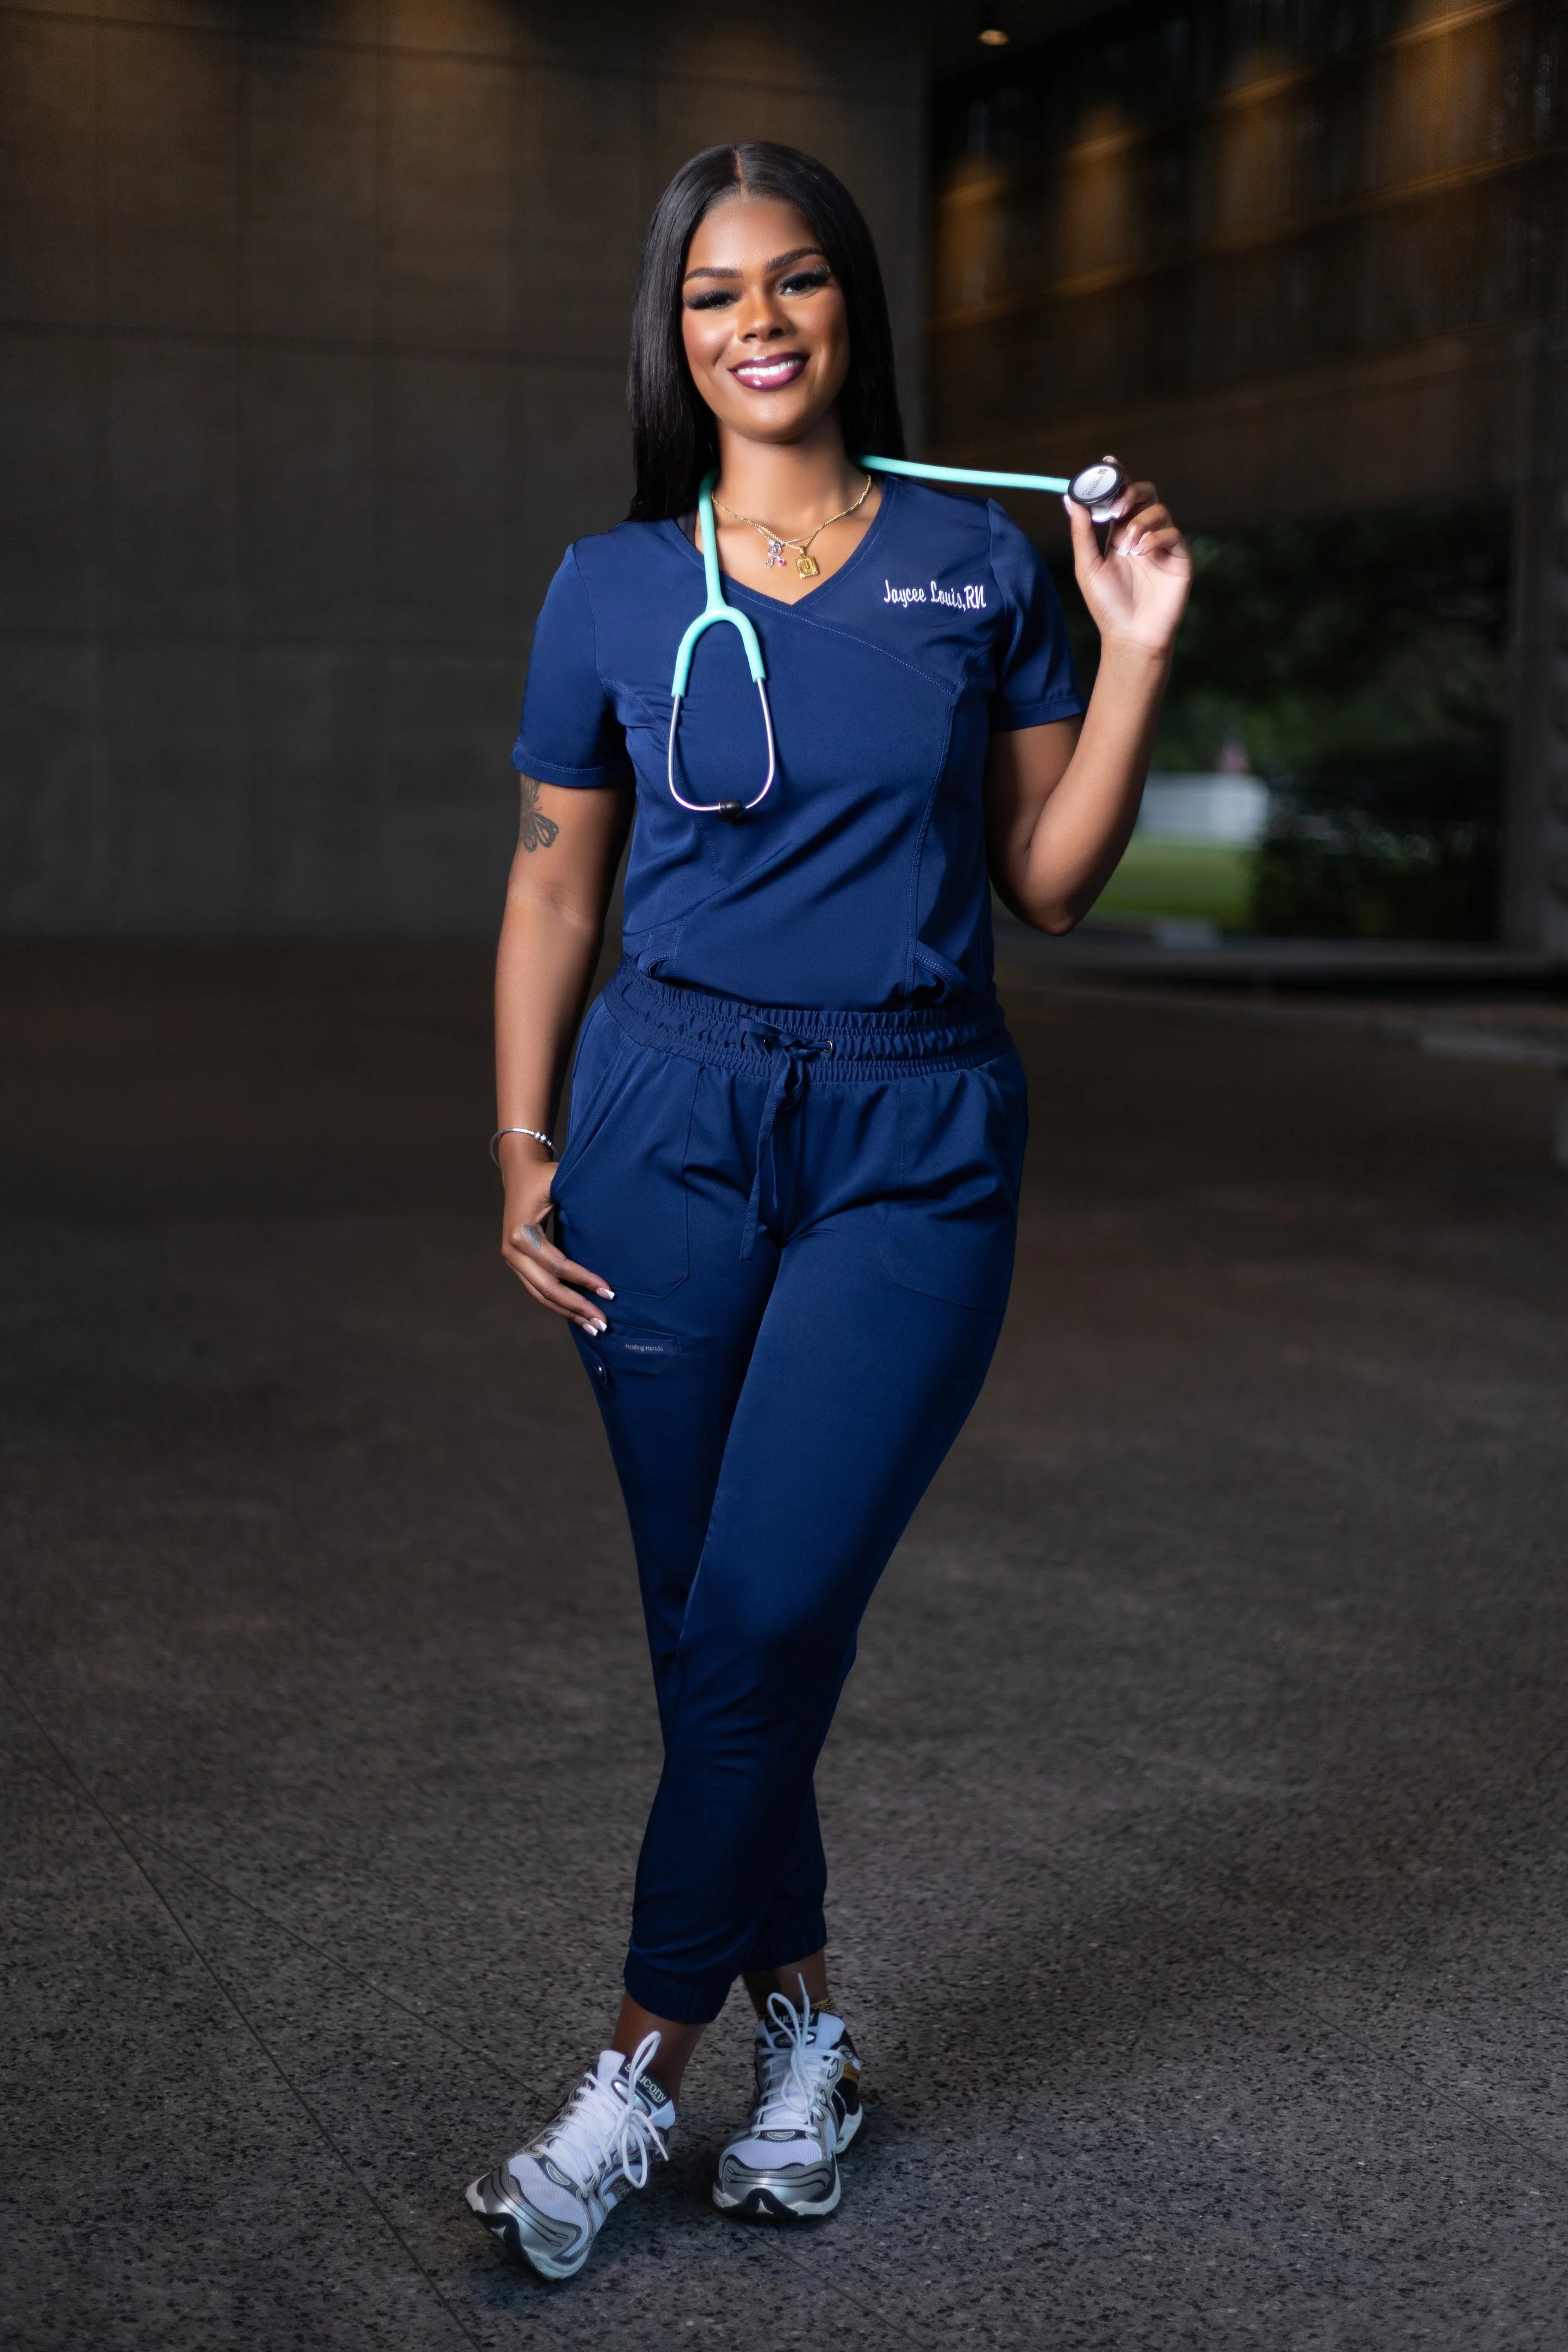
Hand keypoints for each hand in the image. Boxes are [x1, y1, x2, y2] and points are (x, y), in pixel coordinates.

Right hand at [497, 1135, 613, 1334]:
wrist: (518, 1172)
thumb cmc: (544, 1175)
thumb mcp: (560, 1182)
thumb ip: (580, 1200)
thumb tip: (613, 1225)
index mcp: (521, 1233)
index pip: (558, 1265)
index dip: (584, 1280)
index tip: (610, 1292)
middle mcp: (512, 1251)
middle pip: (547, 1288)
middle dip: (577, 1307)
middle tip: (603, 1323)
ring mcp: (512, 1260)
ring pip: (541, 1295)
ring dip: (568, 1312)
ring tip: (594, 1328)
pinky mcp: (518, 1264)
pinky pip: (538, 1289)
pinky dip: (559, 1304)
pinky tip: (579, 1315)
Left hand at [1066, 458, 1190, 655]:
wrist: (1130, 636)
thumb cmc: (1108, 605)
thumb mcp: (1087, 567)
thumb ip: (1081, 533)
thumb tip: (1069, 499)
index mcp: (1119, 532)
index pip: (1121, 496)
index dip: (1117, 477)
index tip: (1107, 462)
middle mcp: (1143, 533)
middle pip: (1145, 493)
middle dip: (1130, 493)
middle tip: (1115, 510)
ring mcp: (1163, 544)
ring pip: (1159, 510)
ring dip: (1139, 522)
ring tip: (1126, 547)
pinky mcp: (1179, 557)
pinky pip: (1172, 533)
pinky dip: (1155, 537)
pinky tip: (1141, 552)